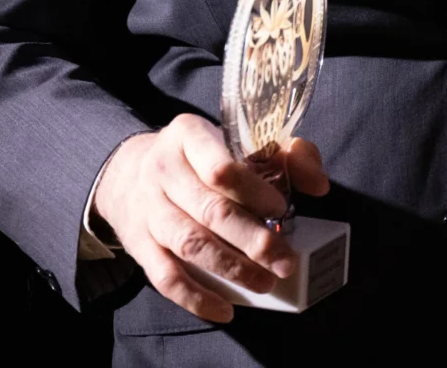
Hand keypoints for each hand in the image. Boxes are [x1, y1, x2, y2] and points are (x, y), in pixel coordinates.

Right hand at [92, 115, 330, 323]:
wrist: (128, 172)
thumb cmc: (198, 158)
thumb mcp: (234, 140)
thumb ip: (284, 155)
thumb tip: (318, 184)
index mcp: (188, 136)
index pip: (221, 167)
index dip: (254, 192)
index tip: (280, 209)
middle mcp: (163, 170)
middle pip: (211, 210)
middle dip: (253, 241)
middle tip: (285, 261)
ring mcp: (148, 209)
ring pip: (190, 244)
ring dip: (232, 269)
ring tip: (265, 282)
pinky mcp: (139, 244)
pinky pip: (165, 277)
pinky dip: (196, 298)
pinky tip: (225, 309)